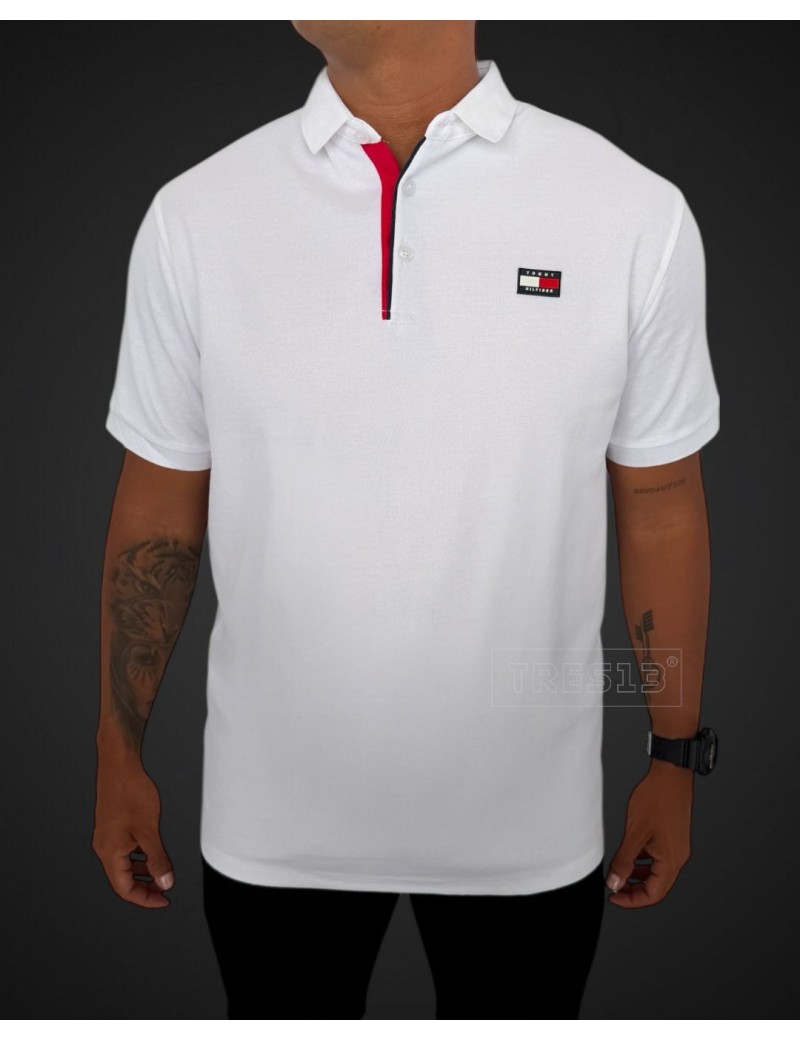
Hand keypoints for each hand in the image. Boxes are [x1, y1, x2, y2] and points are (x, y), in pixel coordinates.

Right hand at [92, 760, 173, 907]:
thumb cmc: (131, 793)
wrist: (119, 764)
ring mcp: (107, 837)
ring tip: (163, 872)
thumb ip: (158, 859)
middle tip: (166, 890)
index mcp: (110, 853)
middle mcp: (104, 848)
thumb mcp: (149, 830)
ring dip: (143, 871)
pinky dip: (139, 856)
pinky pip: (125, 851)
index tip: (165, 899)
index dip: (146, 899)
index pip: (125, 889)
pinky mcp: (112, 826)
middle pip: (123, 880)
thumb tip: (165, 883)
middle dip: (145, 887)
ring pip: (125, 865)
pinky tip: (154, 851)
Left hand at [605, 757, 693, 907]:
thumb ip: (624, 860)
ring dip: (638, 877)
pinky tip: (630, 857)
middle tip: (613, 887)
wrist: (671, 775)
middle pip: (656, 887)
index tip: (613, 896)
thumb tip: (614, 883)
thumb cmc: (656, 799)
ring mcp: (676, 848)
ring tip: (618, 873)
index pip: (654, 895)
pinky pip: (657, 859)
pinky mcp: (672, 839)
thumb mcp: (635, 832)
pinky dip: (643, 862)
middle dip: (634, 890)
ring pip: (656, 873)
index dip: (632, 900)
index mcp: (671, 861)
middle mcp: (677, 858)